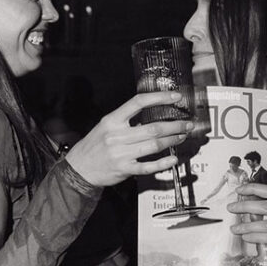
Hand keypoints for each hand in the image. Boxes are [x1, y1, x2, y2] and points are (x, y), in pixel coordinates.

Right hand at [64, 91, 192, 186]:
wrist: (79, 168)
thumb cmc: (94, 145)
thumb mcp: (105, 126)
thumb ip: (125, 119)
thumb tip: (151, 112)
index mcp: (112, 120)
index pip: (138, 102)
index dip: (159, 98)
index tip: (176, 97)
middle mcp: (117, 135)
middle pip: (153, 128)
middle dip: (174, 125)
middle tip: (187, 124)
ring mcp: (121, 153)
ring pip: (154, 145)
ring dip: (172, 141)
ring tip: (182, 136)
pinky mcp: (125, 169)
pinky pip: (148, 166)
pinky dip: (163, 163)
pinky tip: (173, 159)